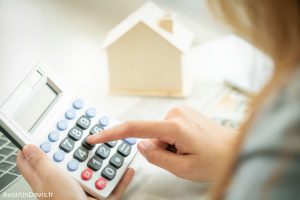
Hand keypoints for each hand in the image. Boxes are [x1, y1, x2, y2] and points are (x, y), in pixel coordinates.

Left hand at [17, 144, 133, 199]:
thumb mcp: (50, 177)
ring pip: (93, 173)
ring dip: (104, 163)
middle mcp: (63, 185)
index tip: (37, 136)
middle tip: (83, 137)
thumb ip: (41, 161)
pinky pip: (113, 186)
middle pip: (68, 164)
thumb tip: (27, 148)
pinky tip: (127, 169)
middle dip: (76, 151)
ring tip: (108, 151)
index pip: (31, 163)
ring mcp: (81, 191)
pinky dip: (121, 179)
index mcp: (47, 181)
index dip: (31, 149)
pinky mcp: (98, 197)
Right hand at [88, 106, 235, 180]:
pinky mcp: (184, 113)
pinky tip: (190, 144)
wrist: (236, 149)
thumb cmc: (216, 160)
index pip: (135, 128)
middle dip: (159, 149)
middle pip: (151, 135)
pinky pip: (168, 128)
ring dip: (167, 145)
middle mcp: (176, 113)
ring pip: (159, 133)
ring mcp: (181, 112)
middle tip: (181, 158)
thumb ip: (156, 157)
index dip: (112, 133)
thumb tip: (139, 145)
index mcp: (175, 127)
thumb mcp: (183, 168)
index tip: (96, 137)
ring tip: (189, 151)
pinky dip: (172, 139)